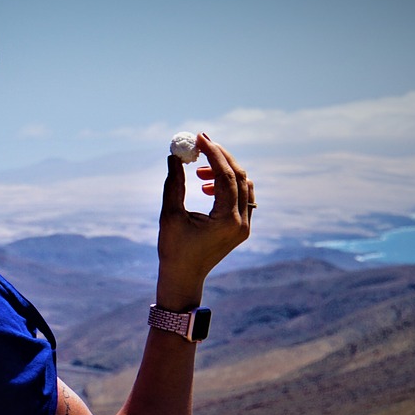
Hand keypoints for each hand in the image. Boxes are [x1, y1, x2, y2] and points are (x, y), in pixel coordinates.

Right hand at [156, 133, 252, 306]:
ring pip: (244, 184)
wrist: (184, 277)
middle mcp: (242, 222)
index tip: (199, 138)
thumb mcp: (170, 215)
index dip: (213, 153)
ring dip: (223, 171)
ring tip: (198, 173)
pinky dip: (227, 185)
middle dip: (220, 156)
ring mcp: (245, 225)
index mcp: (227, 221)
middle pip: (239, 176)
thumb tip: (174, 156)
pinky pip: (242, 196)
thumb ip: (174, 184)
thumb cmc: (173, 249)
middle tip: (201, 143)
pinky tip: (206, 187)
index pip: (226, 177)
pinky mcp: (241, 226)